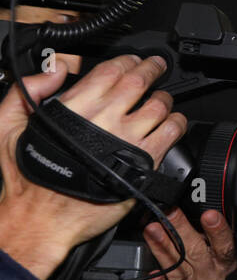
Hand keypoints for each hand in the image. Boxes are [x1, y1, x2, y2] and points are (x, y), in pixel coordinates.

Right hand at [0, 55, 185, 279]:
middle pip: (139, 82)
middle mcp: (103, 121)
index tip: (134, 60)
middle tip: (157, 66)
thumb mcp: (8, 127)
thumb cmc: (28, 179)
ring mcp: (127, 141)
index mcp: (74, 109)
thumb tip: (57, 68)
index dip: (127, 61)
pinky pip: (170, 133)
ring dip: (164, 98)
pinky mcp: (144, 163)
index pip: (110, 71)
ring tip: (162, 98)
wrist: (42, 220)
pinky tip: (173, 123)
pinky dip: (176, 123)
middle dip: (152, 69)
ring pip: (159, 106)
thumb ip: (28, 91)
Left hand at [143, 207, 236, 279]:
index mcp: (223, 264)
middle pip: (197, 254)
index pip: (225, 246)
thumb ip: (201, 237)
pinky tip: (151, 278)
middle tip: (169, 213)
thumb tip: (182, 210)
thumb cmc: (201, 277)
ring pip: (179, 272)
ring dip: (164, 250)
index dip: (218, 230)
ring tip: (152, 232)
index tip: (209, 215)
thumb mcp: (210, 255)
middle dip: (182, 230)